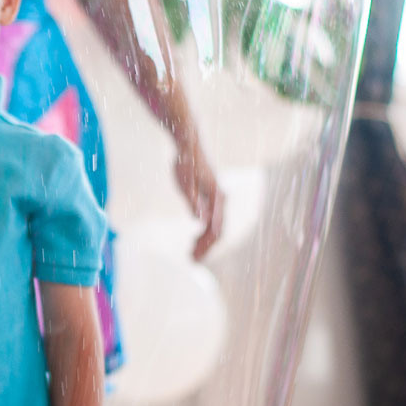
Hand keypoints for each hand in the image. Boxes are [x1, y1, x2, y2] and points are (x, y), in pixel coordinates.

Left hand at [174, 136, 225, 259]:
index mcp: (217, 198)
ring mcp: (217, 199)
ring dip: (204, 242)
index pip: (216, 229)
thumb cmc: (185, 163)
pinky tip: (193, 240)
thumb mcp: (185, 184)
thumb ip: (193, 201)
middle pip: (217, 231)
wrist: (188, 146)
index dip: (206, 245)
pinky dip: (203, 232)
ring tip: (191, 254)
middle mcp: (221, 200)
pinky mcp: (211, 198)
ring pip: (215, 227)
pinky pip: (211, 220)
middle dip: (205, 247)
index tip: (195, 256)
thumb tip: (200, 220)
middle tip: (191, 260)